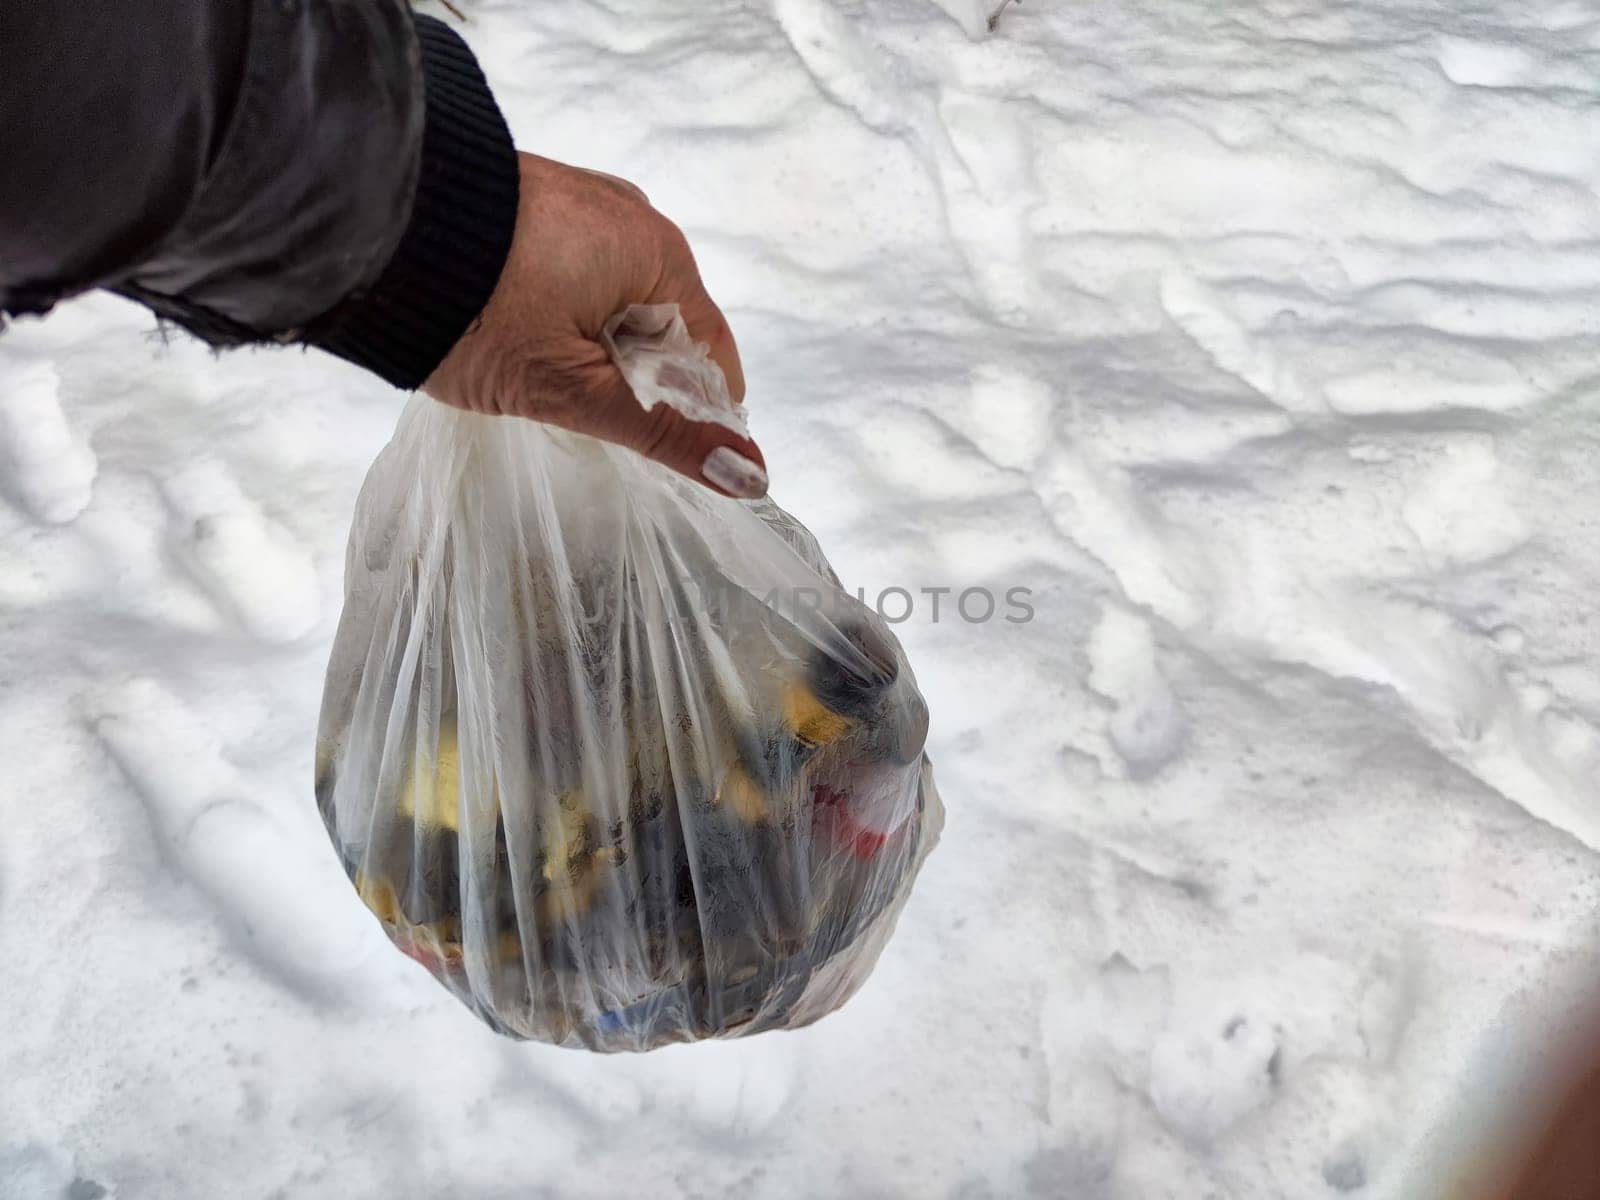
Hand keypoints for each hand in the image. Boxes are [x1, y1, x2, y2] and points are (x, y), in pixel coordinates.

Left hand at [423, 153, 766, 497]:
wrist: (365, 234)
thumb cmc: (476, 313)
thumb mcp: (576, 390)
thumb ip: (666, 434)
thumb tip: (751, 477)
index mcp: (660, 251)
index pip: (712, 348)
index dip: (698, 409)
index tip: (667, 450)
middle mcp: (631, 214)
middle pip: (663, 324)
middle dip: (633, 375)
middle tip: (578, 411)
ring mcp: (580, 200)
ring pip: (614, 300)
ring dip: (592, 346)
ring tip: (538, 373)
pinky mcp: (534, 202)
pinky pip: (574, 271)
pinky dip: (560, 311)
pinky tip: (520, 335)